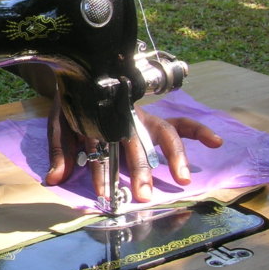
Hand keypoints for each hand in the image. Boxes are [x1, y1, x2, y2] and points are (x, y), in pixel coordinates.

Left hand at [45, 89, 222, 202]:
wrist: (83, 74)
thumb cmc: (73, 104)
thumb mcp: (59, 126)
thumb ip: (59, 154)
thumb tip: (53, 180)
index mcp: (99, 117)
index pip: (101, 145)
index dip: (100, 169)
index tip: (102, 192)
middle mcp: (125, 117)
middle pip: (136, 142)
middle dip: (140, 170)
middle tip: (143, 196)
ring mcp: (143, 117)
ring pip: (163, 132)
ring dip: (174, 156)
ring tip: (182, 180)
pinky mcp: (155, 119)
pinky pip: (181, 123)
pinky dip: (199, 131)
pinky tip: (215, 143)